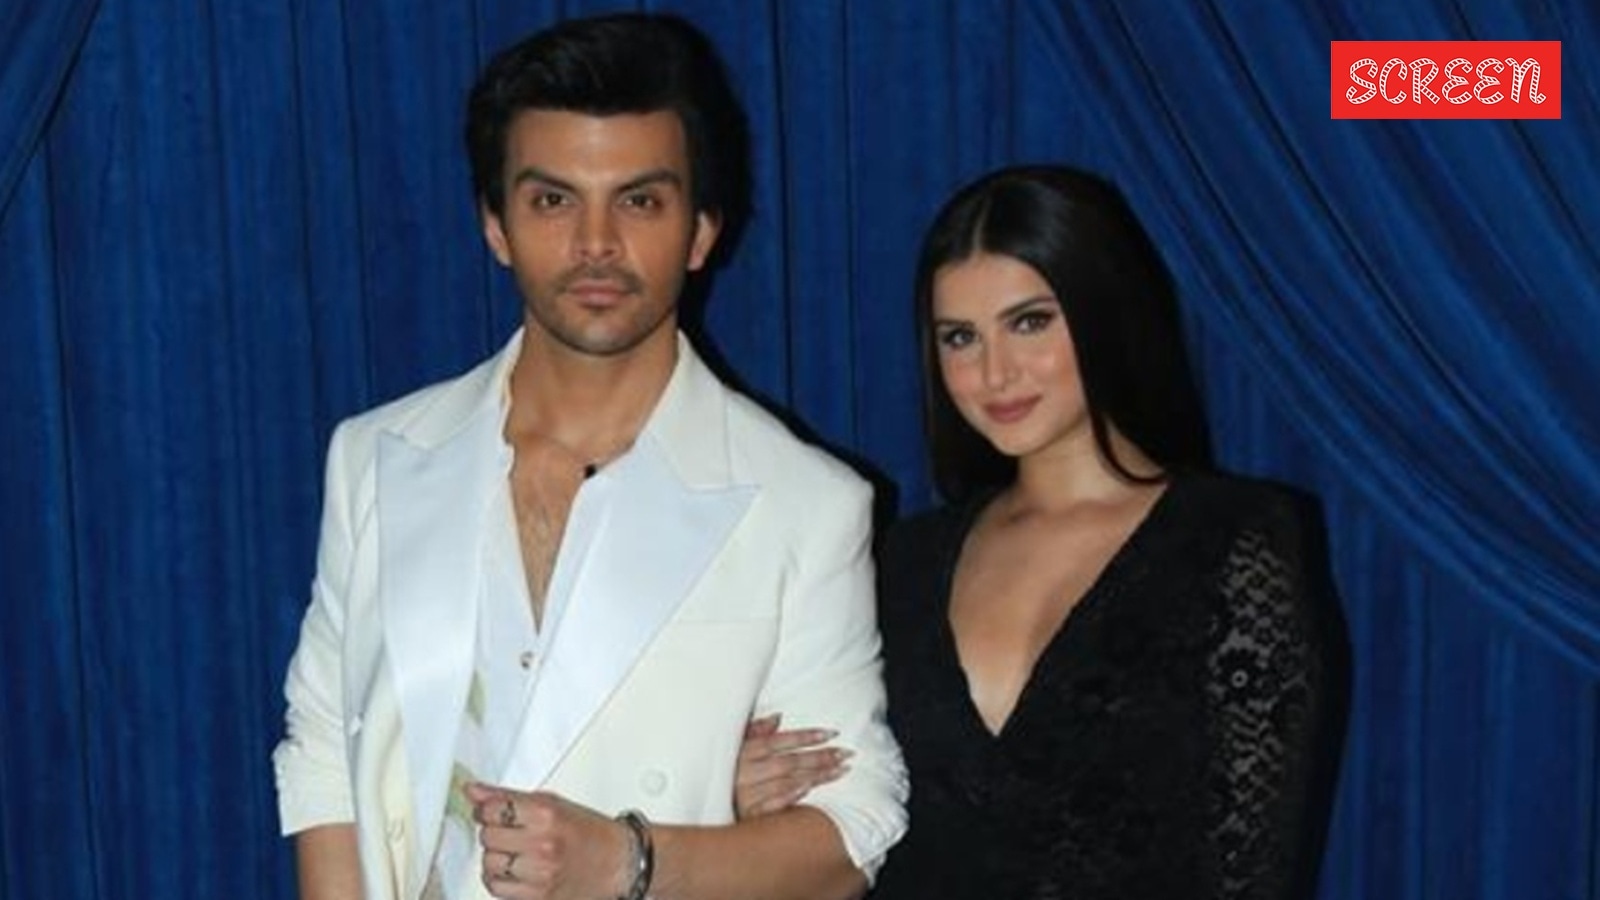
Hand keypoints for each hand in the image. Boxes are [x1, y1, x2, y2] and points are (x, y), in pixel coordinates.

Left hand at [467, 783, 629, 899]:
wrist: (617, 862)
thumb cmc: (587, 831)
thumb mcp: (551, 803)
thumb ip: (508, 797)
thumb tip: (472, 791)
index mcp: (545, 815)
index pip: (491, 809)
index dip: (488, 810)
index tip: (496, 811)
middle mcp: (542, 844)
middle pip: (487, 837)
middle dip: (493, 832)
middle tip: (510, 831)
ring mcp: (539, 874)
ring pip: (488, 864)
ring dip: (496, 858)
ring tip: (516, 852)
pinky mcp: (538, 897)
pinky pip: (497, 889)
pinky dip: (500, 880)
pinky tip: (516, 871)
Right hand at [734, 714, 851, 818]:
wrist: (699, 801)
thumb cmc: (723, 770)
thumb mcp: (733, 744)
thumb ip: (755, 730)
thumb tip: (778, 717)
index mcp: (743, 751)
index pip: (779, 741)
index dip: (807, 736)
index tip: (832, 734)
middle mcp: (745, 771)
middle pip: (789, 761)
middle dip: (820, 757)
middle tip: (846, 753)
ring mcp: (746, 794)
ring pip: (786, 781)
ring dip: (816, 776)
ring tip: (841, 770)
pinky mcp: (747, 814)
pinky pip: (771, 805)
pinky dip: (790, 796)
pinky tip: (810, 788)